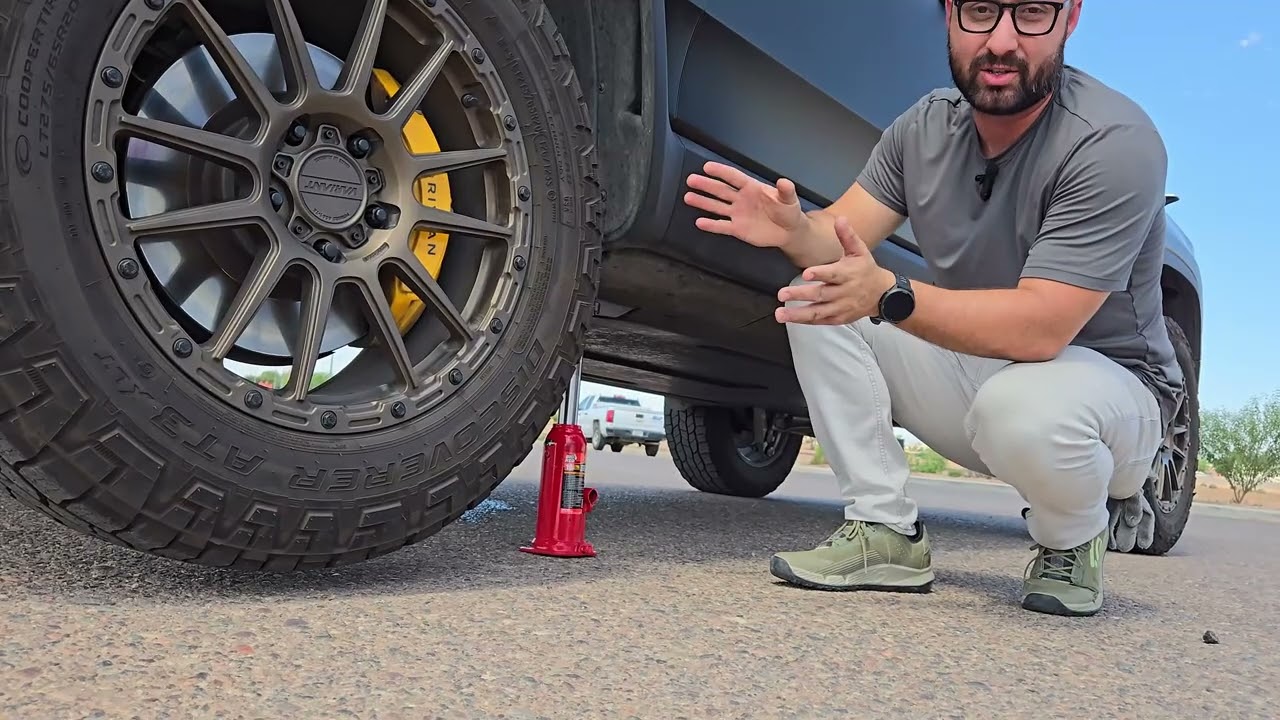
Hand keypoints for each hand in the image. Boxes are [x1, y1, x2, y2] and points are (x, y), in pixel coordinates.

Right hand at [684, 161, 807, 248]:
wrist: (789, 232)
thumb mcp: (790, 199)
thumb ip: (785, 191)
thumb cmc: (789, 211)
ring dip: (703, 202)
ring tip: (688, 197)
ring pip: (717, 206)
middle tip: (691, 180)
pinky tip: (699, 221)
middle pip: (721, 190)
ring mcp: (738, 214)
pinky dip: (711, 225)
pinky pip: (722, 226)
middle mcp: (741, 199)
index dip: (721, 172)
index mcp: (752, 188)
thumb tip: (784, 181)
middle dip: (706, 185)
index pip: (734, 178)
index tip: (707, 167)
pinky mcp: (738, 229)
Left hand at [775, 216, 893, 324]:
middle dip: (800, 295)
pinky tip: (790, 319)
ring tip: (780, 314)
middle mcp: (844, 292)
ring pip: (818, 312)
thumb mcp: (860, 251)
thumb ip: (847, 236)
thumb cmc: (866, 269)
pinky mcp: (838, 318)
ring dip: (798, 314)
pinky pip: (820, 321)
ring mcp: (840, 308)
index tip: (806, 273)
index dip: (820, 274)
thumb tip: (840, 219)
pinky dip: (805, 321)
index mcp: (848, 274)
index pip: (833, 274)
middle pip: (821, 295)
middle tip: (782, 294)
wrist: (882, 295)